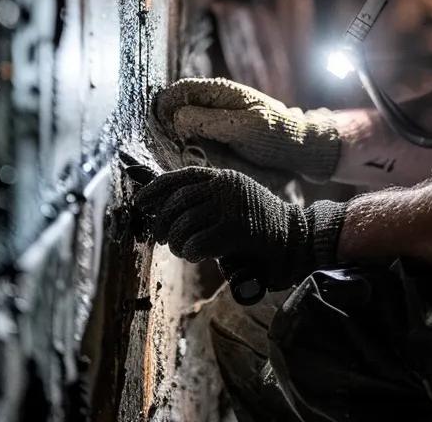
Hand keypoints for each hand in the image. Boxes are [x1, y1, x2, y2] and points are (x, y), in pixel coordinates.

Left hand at [133, 167, 345, 289]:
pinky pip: (198, 243)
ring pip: (184, 224)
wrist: (292, 239)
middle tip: (164, 238)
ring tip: (185, 250)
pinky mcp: (237, 230)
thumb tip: (149, 189)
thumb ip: (196, 198)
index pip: (181, 177)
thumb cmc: (252, 225)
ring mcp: (232, 206)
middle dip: (162, 223)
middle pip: (176, 202)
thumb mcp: (225, 203)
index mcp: (222, 178)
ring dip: (177, 243)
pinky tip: (199, 255)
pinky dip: (192, 252)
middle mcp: (226, 186)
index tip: (139, 202)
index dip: (156, 189)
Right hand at [154, 78, 341, 183]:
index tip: (159, 128)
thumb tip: (176, 117)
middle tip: (164, 147)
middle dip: (166, 126)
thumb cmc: (275, 135)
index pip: (180, 90)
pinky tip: (188, 161)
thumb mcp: (243, 128)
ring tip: (175, 157)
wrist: (299, 149)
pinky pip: (193, 141)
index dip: (165, 106)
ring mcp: (213, 121)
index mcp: (220, 91)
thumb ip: (210, 121)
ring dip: (175, 140)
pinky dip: (188, 150)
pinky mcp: (216, 138)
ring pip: (181, 127)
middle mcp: (212, 103)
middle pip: (176, 108)